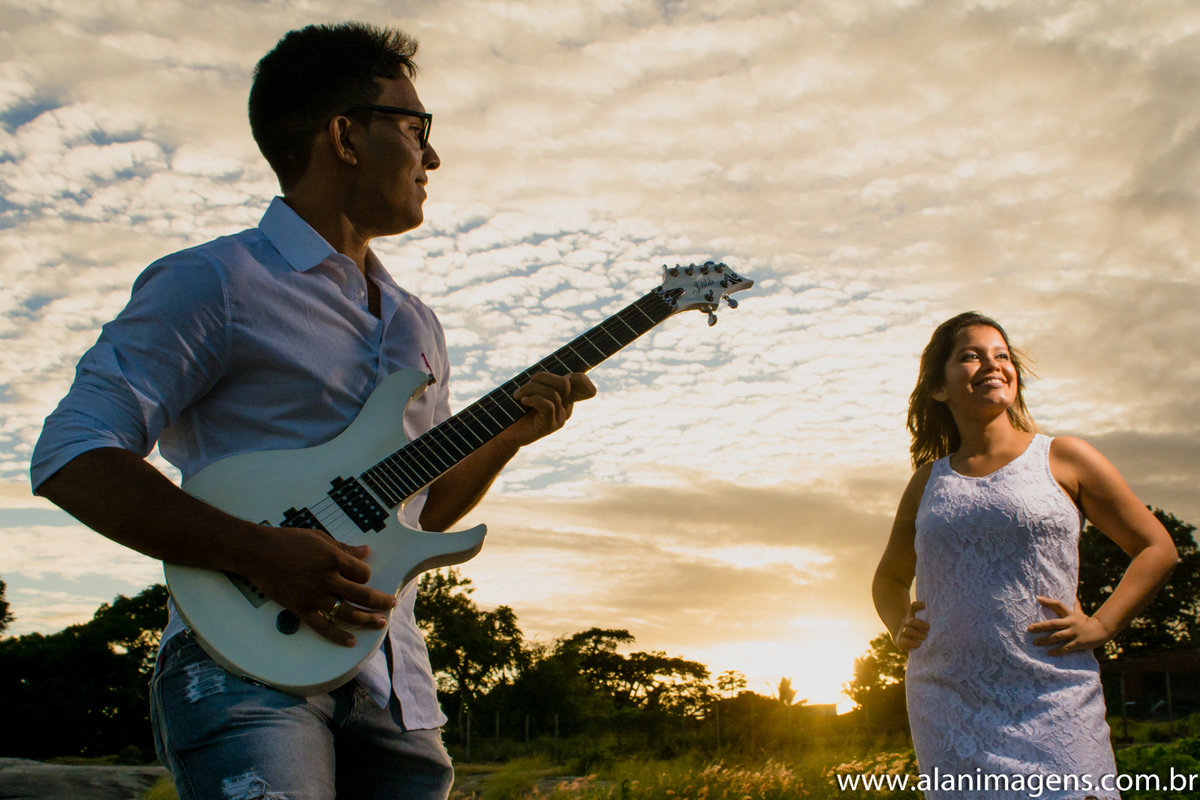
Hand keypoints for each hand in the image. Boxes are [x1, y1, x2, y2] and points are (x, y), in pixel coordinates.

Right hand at [244, 525, 396, 646]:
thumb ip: (344, 548)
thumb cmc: (288, 541)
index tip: (363, 575)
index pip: (362, 572)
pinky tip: (351, 641)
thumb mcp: (320, 538)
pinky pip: (323, 626)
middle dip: (380, 601)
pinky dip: (338, 635)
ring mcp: (314, 596)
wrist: (258, 553)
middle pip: (362, 595)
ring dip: (367, 619)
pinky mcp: (301, 609)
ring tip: (380, 622)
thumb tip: (365, 551)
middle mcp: (327, 580)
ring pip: (348, 613)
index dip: (366, 574)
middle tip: (391, 604)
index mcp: (333, 559)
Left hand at [502, 371, 596, 447]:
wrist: (507, 431)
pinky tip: (523, 401)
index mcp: (566, 396)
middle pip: (565, 383)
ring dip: (530, 389)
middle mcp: (567, 407)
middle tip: (526, 384)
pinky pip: (547, 405)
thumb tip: (543, 377)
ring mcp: (560, 417)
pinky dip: (533, 399)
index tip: (557, 378)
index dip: (579, 378)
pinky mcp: (550, 426)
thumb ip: (543, 381)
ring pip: (552, 393)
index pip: (586, 386)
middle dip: (542, 377)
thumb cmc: (518, 406)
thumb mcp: (532, 388)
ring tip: (518, 394)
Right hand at [894, 601, 928, 650]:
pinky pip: (904, 642)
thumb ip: (929, 621)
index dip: (919, 605)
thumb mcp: (921, 624)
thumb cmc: (917, 631)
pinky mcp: (900, 641)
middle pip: (911, 620)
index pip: (914, 607)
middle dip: (920, 624)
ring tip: (924, 637)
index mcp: (911, 615)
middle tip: (928, 627)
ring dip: (917, 634)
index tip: (926, 605)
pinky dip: (911, 644)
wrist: (902, 640)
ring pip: (907, 631)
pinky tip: (918, 645)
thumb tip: (945, 620)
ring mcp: (902, 631)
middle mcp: (906, 622)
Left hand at [1028, 597, 1109, 655]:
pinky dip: (1056, 651)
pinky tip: (1048, 653)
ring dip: (1045, 640)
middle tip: (1029, 629)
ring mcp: (1074, 633)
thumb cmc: (1087, 622)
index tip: (1038, 599)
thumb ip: (1075, 606)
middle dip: (1040, 626)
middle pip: (1053, 624)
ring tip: (1035, 643)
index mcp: (1070, 615)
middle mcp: (1071, 623)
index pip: (1058, 605)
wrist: (1102, 631)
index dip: (1049, 602)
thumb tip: (1074, 597)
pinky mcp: (1078, 643)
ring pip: (1057, 637)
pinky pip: (1065, 648)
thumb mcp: (1080, 613)